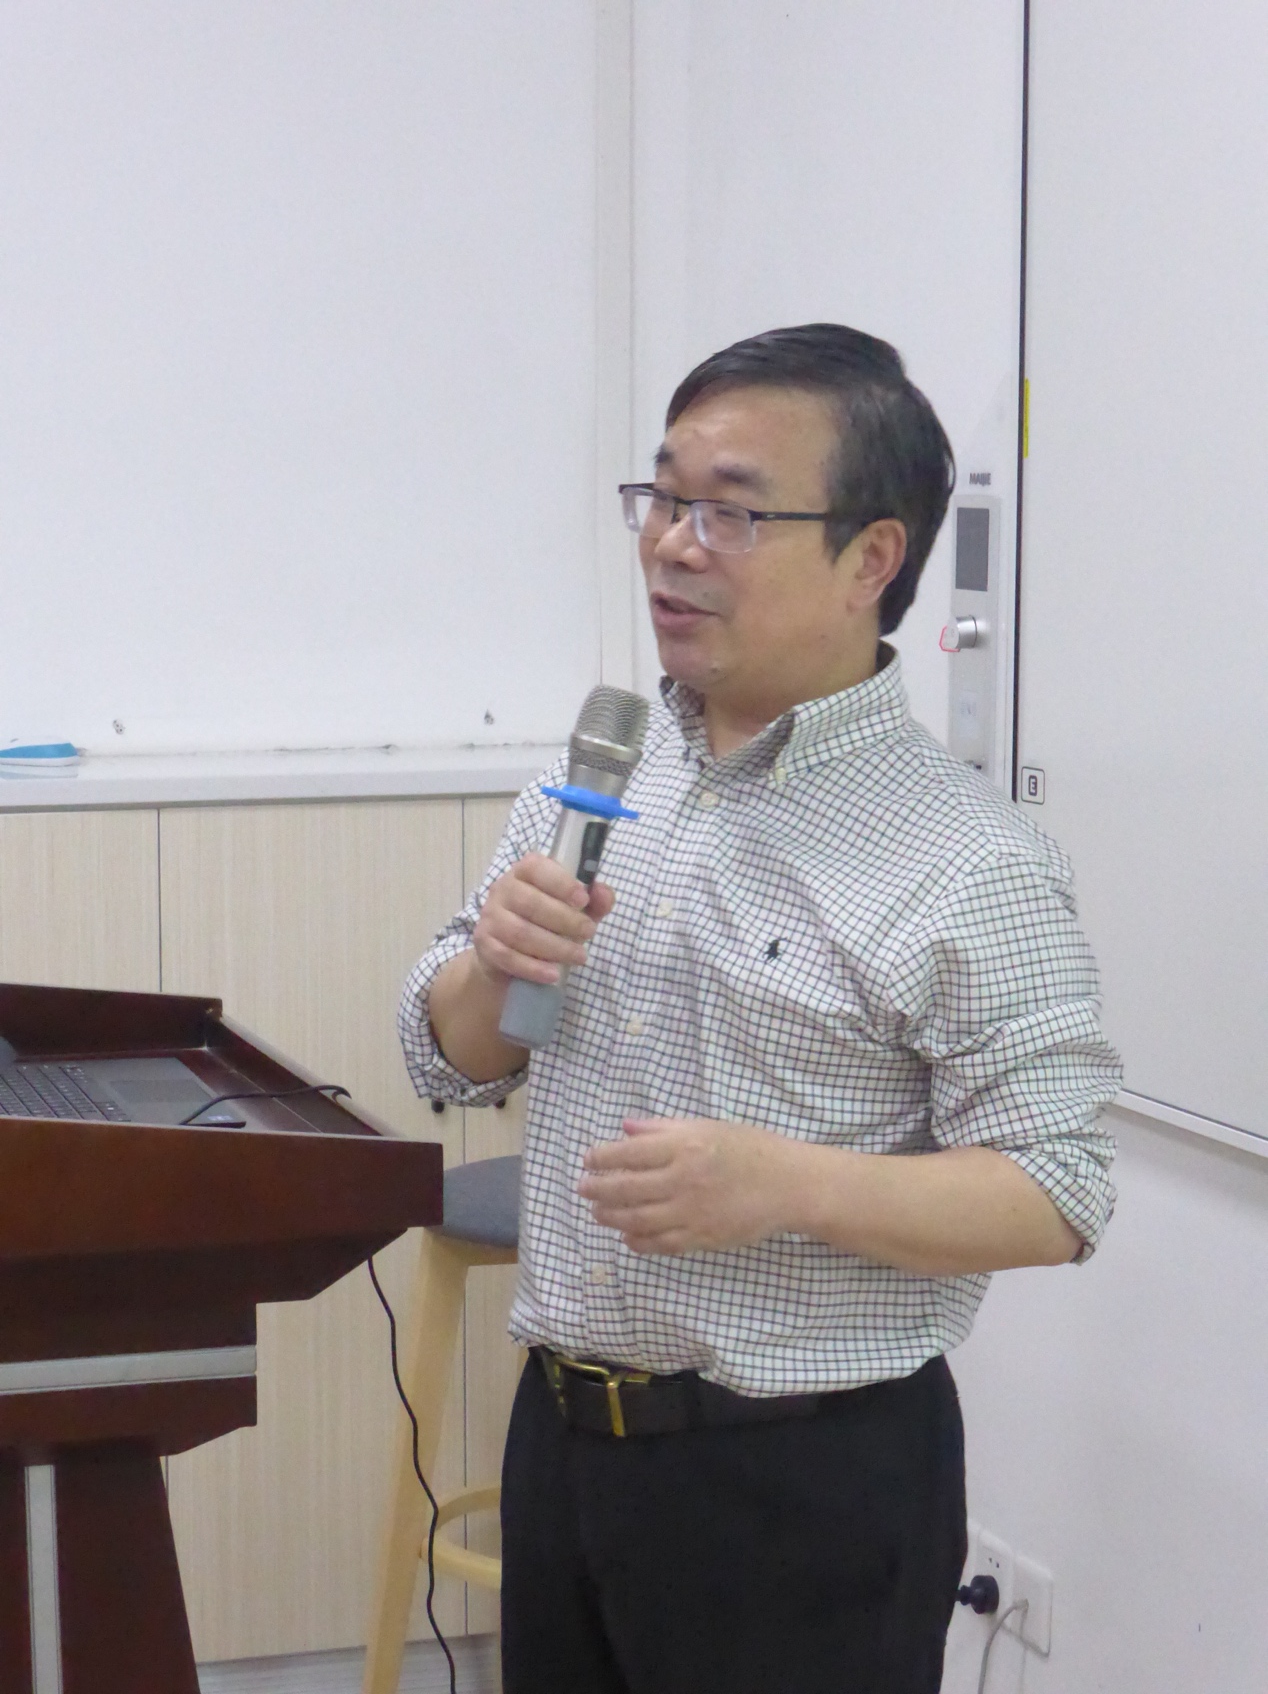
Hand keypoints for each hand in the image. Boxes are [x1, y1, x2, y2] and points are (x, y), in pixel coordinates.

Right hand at [472, 854, 614, 986]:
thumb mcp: (575, 908)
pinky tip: (553, 974)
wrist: (506, 950)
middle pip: (531, 903)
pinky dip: (533, 967)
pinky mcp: (484, 944)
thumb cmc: (546, 921)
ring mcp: (490, 916)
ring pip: (521, 932)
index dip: (561, 882)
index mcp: (524, 871)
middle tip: (589, 932)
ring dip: (554, 947)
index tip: (583, 900)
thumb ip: (594, 900)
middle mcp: (502, 888)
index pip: (537, 868)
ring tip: (579, 956)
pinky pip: (508, 956)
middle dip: (565, 920)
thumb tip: (604, 894)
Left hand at [578, 1117, 805, 1255]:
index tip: (589, 1159)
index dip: (602, 1157)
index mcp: (685, 1147)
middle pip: (626, 1189)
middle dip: (598, 1189)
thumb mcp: (707, 1126)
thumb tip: (625, 1128)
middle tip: (584, 1188)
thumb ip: (663, 1128)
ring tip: (599, 1212)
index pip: (629, 1153)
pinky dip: (638, 1242)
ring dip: (611, 1217)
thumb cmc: (749, 1148)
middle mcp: (683, 1180)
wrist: (788, 1185)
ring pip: (637, 1220)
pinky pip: (660, 1244)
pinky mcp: (701, 1238)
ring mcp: (691, 1213)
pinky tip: (628, 1235)